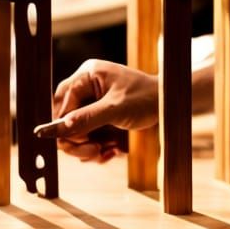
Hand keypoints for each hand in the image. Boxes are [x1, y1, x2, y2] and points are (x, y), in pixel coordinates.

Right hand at [36, 58, 158, 161]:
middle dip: (76, 137)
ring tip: (103, 153)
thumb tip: (60, 127)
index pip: (63, 100)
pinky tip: (109, 152)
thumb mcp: (116, 109)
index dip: (64, 122)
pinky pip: (86, 133)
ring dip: (86, 145)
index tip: (71, 142)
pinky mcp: (98, 114)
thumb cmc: (146, 99)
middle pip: (65, 114)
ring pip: (74, 127)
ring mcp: (91, 100)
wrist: (169, 104)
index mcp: (87, 75)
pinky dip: (95, 145)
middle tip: (92, 152)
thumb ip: (87, 118)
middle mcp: (86, 86)